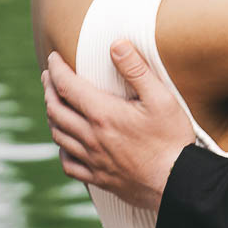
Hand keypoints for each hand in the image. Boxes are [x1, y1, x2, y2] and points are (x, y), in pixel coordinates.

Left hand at [42, 43, 194, 211]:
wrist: (178, 183)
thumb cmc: (172, 139)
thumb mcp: (161, 97)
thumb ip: (136, 70)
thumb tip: (116, 44)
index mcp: (103, 114)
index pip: (67, 86)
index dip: (56, 69)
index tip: (53, 58)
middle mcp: (91, 137)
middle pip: (55, 110)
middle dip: (48, 89)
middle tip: (48, 76)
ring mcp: (93, 160)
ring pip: (58, 135)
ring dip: (52, 115)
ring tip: (54, 103)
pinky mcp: (99, 178)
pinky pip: (68, 164)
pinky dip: (62, 148)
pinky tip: (67, 144)